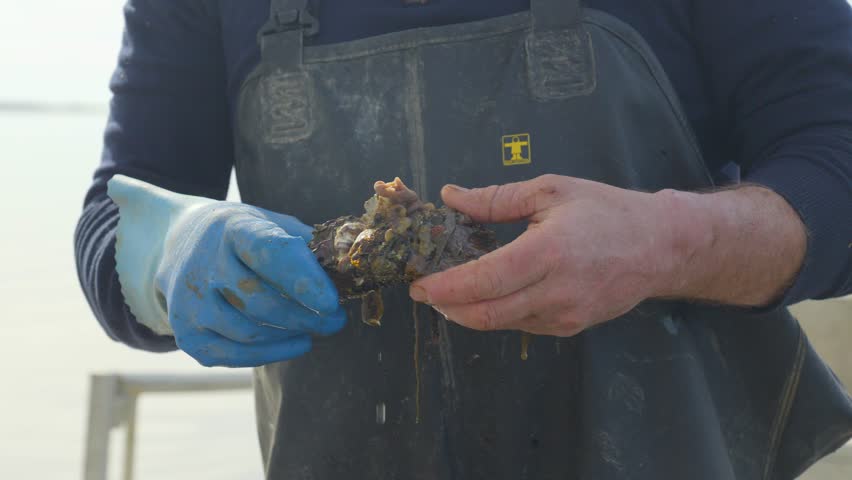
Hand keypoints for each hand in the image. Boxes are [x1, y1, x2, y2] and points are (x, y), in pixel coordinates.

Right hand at [109, 176, 345, 366]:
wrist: (182, 240)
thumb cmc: (245, 235)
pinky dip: (271, 353)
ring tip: (318, 328)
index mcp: (231, 228)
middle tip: (337, 320)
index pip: (269, 254)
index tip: (332, 303)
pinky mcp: (186, 333)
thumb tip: (350, 269)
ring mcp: (188, 302)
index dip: (303, 281)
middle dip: (307, 316)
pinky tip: (298, 343)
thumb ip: (309, 245)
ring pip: (248, 332)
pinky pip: (232, 356)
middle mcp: (203, 264)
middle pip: (260, 302)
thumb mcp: (273, 223)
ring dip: (292, 334)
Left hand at [408, 174, 683, 335]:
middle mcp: (555, 292)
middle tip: (426, 293)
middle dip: (447, 308)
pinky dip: (497, 313)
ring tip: (451, 292)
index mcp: (548, 253)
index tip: (418, 285)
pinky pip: (521, 325)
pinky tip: (490, 295)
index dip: (445, 288)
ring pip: (501, 324)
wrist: (660, 247)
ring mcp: (564, 316)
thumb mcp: (551, 191)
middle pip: (485, 314)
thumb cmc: (605, 211)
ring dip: (469, 312)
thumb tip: (450, 196)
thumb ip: (496, 199)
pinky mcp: (570, 328)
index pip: (483, 281)